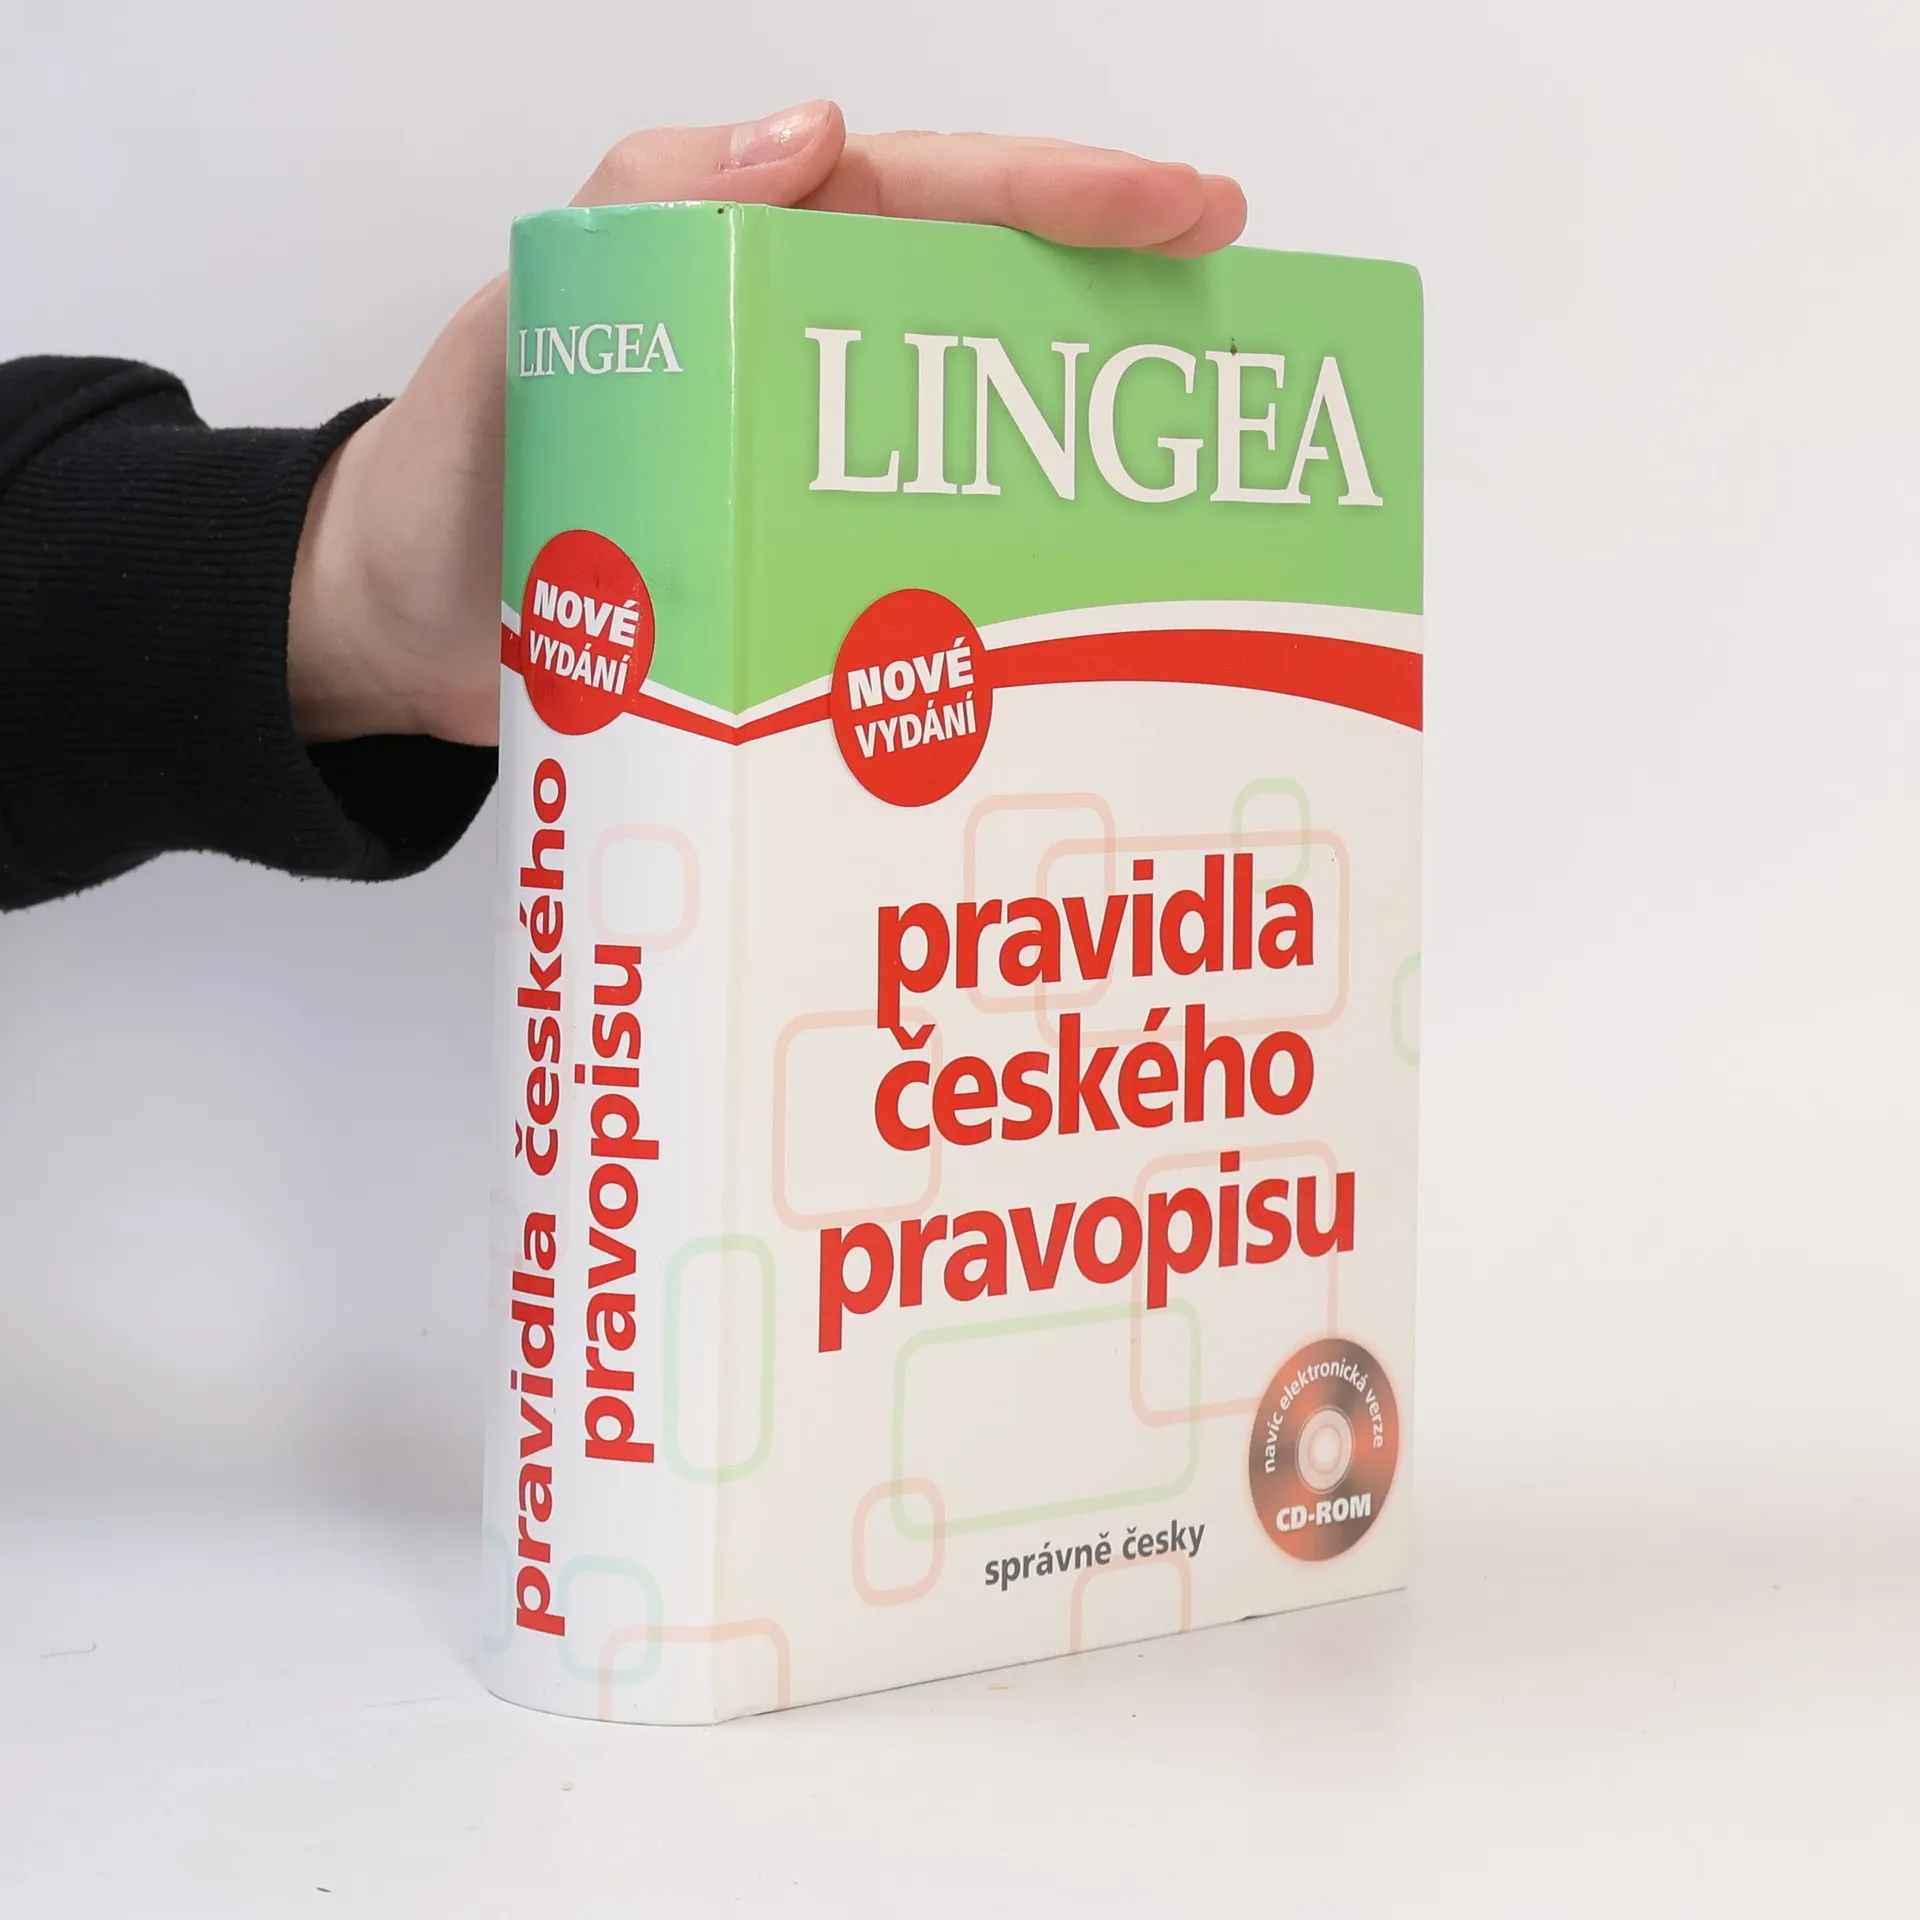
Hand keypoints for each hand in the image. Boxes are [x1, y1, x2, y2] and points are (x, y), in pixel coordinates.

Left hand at [288, 101, 1246, 744]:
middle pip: (981, 308)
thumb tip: (816, 137)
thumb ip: (641, 219)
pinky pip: (918, 552)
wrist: (402, 638)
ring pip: (969, 434)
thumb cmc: (451, 476)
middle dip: (1107, 297)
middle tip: (1227, 311)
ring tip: (1183, 465)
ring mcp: (810, 473)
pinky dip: (994, 566)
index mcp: (749, 268)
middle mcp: (797, 362)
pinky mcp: (806, 575)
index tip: (1183, 211)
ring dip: (1070, 441)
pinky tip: (1065, 604)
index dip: (1062, 198)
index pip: (929, 202)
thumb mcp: (521, 324)